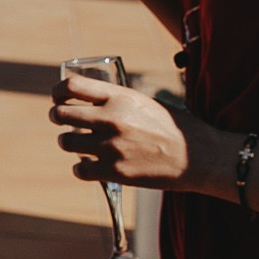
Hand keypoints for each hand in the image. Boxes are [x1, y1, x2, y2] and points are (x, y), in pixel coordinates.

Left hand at [50, 71, 224, 190]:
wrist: (199, 157)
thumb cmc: (176, 128)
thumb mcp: (145, 102)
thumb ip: (117, 100)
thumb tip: (92, 100)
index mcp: (119, 97)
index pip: (72, 85)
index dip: (58, 90)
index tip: (58, 97)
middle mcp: (110, 119)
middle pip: (61, 114)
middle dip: (58, 116)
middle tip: (62, 120)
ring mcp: (110, 146)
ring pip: (66, 142)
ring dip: (69, 142)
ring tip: (78, 143)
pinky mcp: (114, 172)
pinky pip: (79, 169)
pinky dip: (81, 169)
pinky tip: (88, 166)